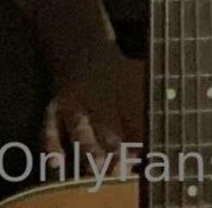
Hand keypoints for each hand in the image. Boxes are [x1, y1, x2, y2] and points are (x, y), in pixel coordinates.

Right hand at [41, 40, 144, 178]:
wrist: (80, 44)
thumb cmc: (119, 72)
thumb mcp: (139, 76)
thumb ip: (150, 102)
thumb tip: (162, 142)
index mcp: (123, 83)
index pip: (134, 110)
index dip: (141, 132)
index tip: (148, 152)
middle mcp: (96, 91)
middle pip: (107, 121)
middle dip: (116, 145)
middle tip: (124, 167)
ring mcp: (73, 99)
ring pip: (79, 125)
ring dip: (88, 146)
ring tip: (98, 167)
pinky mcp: (54, 106)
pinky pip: (49, 126)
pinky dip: (51, 144)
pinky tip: (56, 163)